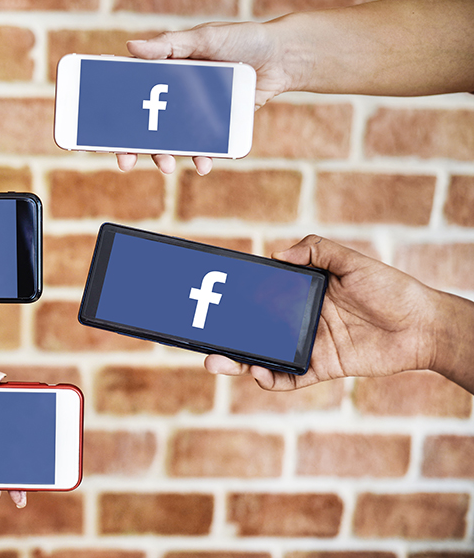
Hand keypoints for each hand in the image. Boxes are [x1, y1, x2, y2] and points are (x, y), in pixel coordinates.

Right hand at [116, 20, 300, 174]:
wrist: (282, 57)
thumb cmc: (241, 40)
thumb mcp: (204, 37)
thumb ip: (169, 45)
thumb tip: (131, 48)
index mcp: (164, 73)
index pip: (130, 95)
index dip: (114, 114)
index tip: (98, 132)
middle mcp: (175, 96)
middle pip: (145, 126)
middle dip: (133, 146)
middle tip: (126, 160)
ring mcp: (195, 114)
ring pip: (171, 141)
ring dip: (164, 156)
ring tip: (167, 166)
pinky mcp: (216, 127)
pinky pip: (203, 147)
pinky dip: (201, 157)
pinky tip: (203, 164)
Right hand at [204, 235, 440, 389]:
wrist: (422, 325)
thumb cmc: (389, 288)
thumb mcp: (351, 261)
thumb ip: (317, 249)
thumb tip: (278, 254)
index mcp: (301, 293)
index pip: (260, 297)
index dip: (237, 301)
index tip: (215, 300)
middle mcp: (298, 320)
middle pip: (254, 331)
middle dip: (226, 339)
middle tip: (205, 344)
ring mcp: (307, 345)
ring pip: (264, 356)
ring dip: (239, 361)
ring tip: (219, 362)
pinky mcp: (320, 367)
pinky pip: (290, 377)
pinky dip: (272, 379)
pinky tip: (259, 374)